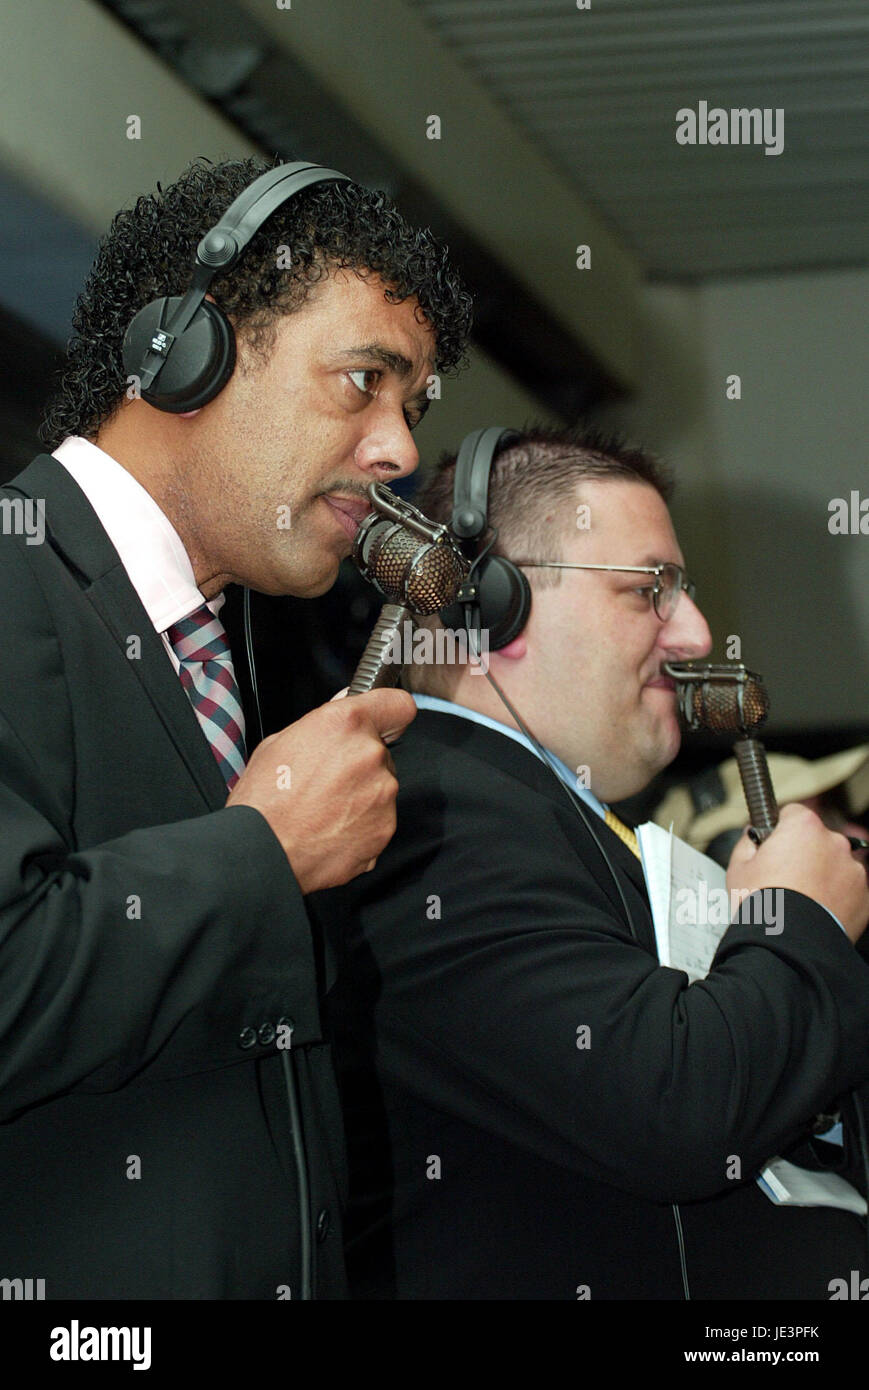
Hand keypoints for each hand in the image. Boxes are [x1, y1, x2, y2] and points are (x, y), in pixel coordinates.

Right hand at [225, 688, 415, 893]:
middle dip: (361, 762)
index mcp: (347, 724)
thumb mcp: (281, 742)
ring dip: (362, 794)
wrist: (263, 853)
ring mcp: (382, 794)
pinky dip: (362, 824)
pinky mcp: (385, 828)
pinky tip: (331, 829)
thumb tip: (344, 706)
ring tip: (325, 809)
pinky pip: (379, 819)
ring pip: (381, 787)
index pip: (397, 705)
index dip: (389, 715)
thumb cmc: (263, 799)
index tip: (383, 723)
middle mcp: (371, 755)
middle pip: (382, 752)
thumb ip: (325, 722)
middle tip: (328, 778)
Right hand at [727, 803, 868, 942]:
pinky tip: (815, 911)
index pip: (793, 814)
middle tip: (784, 879)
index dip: (780, 831)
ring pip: (835, 866)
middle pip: (817, 840)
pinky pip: (848, 891)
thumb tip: (752, 837)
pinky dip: (836, 898)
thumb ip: (748, 842)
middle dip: (804, 855)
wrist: (787, 945)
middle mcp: (834, 843)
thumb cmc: (763, 904)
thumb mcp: (738, 867)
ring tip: (800, 900)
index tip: (773, 847)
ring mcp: (853, 870)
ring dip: (822, 876)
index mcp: (804, 827)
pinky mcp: (865, 897)